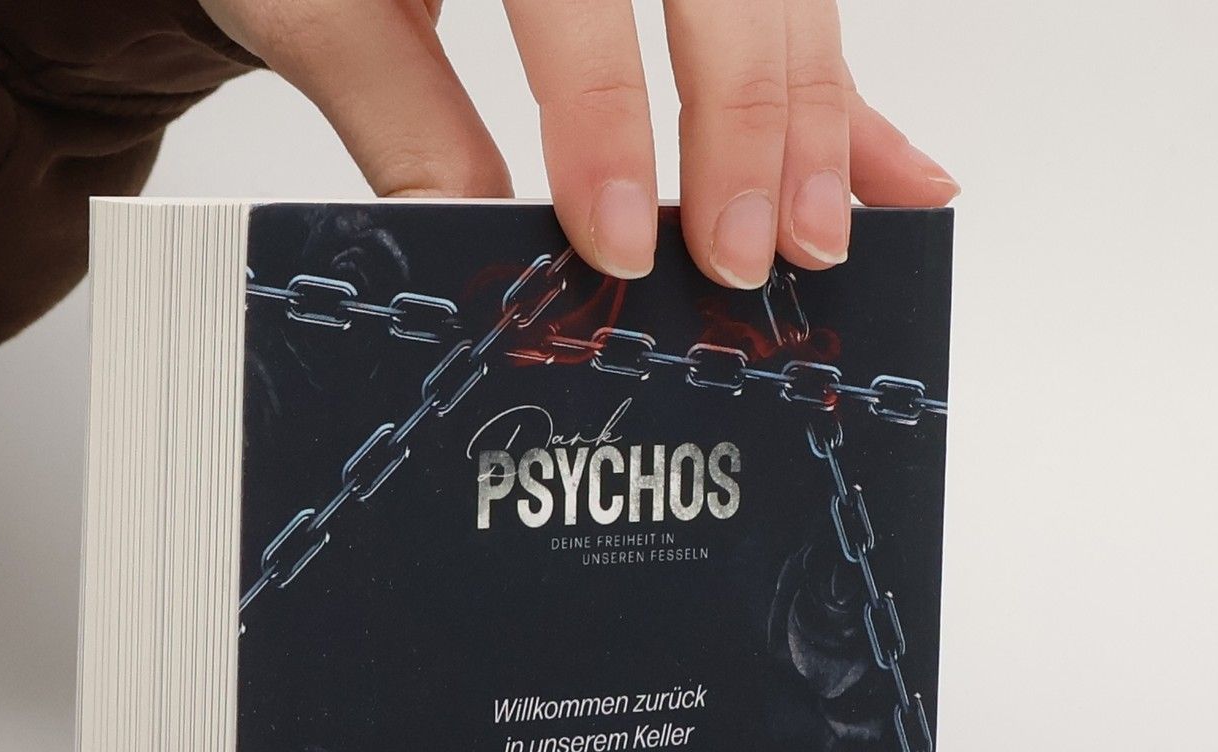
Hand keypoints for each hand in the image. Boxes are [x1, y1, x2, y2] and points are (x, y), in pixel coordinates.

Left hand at [200, 0, 957, 286]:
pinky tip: (895, 170)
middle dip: (749, 125)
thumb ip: (401, 117)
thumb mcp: (322, 3)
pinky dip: (841, 92)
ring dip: (816, 120)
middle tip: (742, 260)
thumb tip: (478, 248)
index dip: (610, 122)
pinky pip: (797, 6)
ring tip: (821, 238)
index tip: (623, 243)